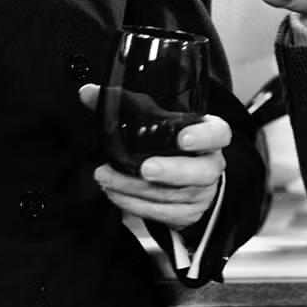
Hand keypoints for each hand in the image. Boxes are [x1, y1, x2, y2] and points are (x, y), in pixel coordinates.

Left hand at [78, 84, 228, 230]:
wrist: (185, 179)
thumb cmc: (169, 143)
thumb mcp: (155, 120)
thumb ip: (124, 104)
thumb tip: (87, 92)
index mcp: (209, 135)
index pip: (218, 133)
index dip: (203, 136)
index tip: (183, 138)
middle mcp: (210, 164)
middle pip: (201, 171)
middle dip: (172, 171)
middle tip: (145, 168)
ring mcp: (201, 192)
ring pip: (175, 195)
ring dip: (138, 189)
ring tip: (109, 178)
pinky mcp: (188, 214)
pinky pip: (162, 213)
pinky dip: (136, 205)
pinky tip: (116, 193)